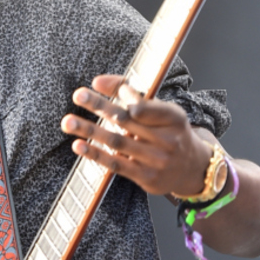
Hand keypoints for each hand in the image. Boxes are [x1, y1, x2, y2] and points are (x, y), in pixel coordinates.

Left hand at [61, 75, 213, 196]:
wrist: (192, 169)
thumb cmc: (171, 134)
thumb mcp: (163, 111)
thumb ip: (133, 94)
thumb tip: (98, 82)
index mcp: (173, 118)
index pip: (143, 104)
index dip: (120, 94)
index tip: (95, 85)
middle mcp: (167, 139)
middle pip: (126, 120)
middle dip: (99, 106)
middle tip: (78, 95)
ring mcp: (156, 160)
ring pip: (117, 142)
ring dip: (90, 131)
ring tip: (68, 122)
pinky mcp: (145, 177)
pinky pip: (116, 164)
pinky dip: (95, 154)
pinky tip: (78, 145)